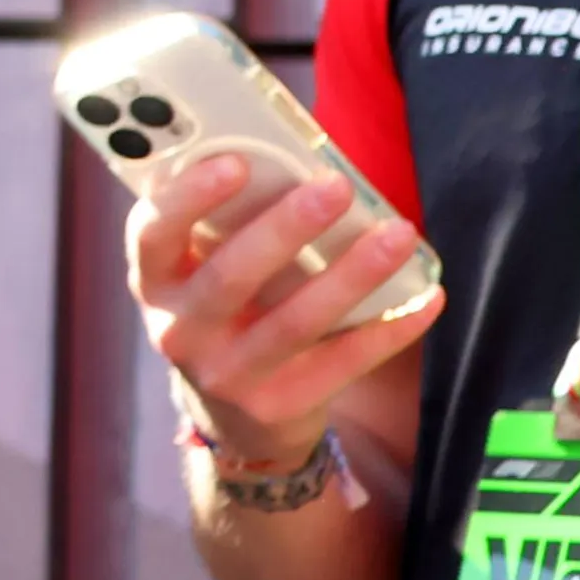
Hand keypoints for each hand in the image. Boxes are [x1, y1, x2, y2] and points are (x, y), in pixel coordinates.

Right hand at [128, 155, 442, 469]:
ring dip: (352, 275)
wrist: (235, 417)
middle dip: (286, 229)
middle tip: (337, 187)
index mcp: (155, 281)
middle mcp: (179, 329)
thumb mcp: (201, 271)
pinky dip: (388, 330)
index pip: (153, 234)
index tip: (236, 162)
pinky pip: (340, 364)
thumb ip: (225, 227)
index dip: (189, 197)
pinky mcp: (277, 405)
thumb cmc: (226, 311)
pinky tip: (426, 298)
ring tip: (397, 234)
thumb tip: (291, 163)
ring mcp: (226, 374)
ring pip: (294, 322)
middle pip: (230, 277)